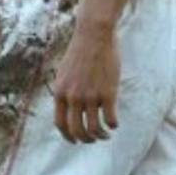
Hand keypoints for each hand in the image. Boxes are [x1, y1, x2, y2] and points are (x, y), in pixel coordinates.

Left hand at [53, 23, 119, 144]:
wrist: (94, 34)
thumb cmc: (81, 51)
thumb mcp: (64, 72)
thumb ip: (65, 91)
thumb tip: (67, 109)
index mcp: (60, 92)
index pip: (61, 124)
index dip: (68, 137)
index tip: (76, 141)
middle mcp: (73, 97)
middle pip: (77, 131)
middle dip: (86, 139)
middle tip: (93, 139)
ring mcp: (91, 96)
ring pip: (94, 129)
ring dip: (101, 136)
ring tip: (106, 134)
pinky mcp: (108, 93)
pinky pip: (110, 119)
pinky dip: (113, 125)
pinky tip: (115, 123)